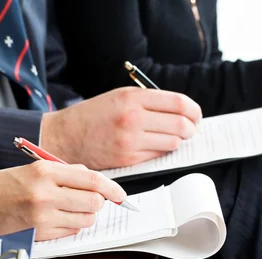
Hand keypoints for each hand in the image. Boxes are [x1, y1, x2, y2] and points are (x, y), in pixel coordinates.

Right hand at [0, 161, 126, 240]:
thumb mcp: (31, 168)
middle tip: (86, 199)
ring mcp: (43, 216)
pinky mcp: (40, 233)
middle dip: (96, 201)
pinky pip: (71, 232)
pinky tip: (57, 218)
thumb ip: (63, 172)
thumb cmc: (1, 186)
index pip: (91, 179)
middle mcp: (46, 194)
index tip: (120, 194)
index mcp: (44, 171)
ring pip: (86, 219)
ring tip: (69, 208)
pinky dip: (71, 225)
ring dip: (84, 215)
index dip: (111, 188)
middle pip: (93, 202)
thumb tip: (91, 179)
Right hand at [39, 87, 201, 169]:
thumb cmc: (93, 116)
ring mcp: (130, 141)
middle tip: (190, 130)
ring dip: (177, 141)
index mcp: (132, 97)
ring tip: (171, 137)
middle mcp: (132, 118)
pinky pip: (157, 156)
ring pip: (172, 143)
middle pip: (180, 125)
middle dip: (191, 128)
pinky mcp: (127, 159)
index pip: (178, 103)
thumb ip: (148, 101)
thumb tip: (181, 111)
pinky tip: (155, 146)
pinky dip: (162, 151)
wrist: (66, 136)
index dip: (193, 111)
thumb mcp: (119, 96)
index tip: (195, 115)